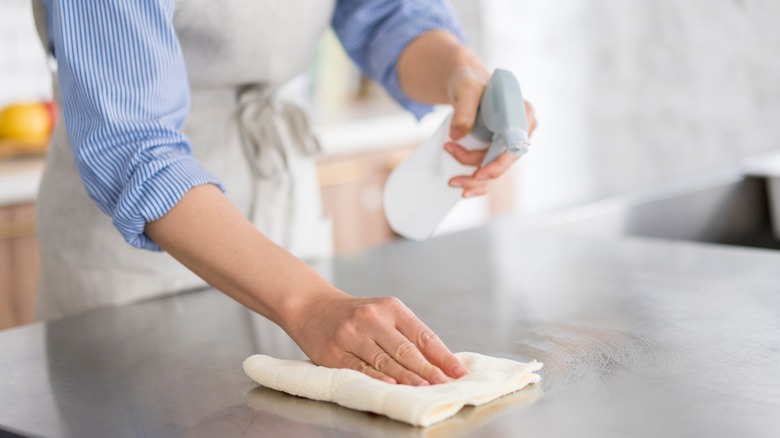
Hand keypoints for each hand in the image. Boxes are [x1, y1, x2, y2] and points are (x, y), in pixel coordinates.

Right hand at [286, 291, 468, 385]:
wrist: (312, 306)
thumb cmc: (355, 315)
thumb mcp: (383, 314)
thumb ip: (407, 335)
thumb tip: (439, 363)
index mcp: (391, 307)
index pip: (423, 335)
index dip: (442, 356)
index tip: (458, 372)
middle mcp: (372, 319)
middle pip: (406, 349)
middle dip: (428, 370)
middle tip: (445, 385)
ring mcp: (352, 335)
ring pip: (385, 361)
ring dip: (407, 378)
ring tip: (425, 389)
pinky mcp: (335, 352)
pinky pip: (361, 369)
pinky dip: (378, 379)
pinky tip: (392, 386)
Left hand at [445, 68, 537, 197]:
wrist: (464, 82)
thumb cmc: (469, 81)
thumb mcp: (466, 89)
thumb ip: (464, 109)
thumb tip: (457, 135)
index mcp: (522, 114)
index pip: (515, 147)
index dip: (498, 164)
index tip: (479, 173)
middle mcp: (521, 131)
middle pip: (503, 163)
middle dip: (477, 174)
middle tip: (451, 178)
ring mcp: (510, 143)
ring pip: (496, 171)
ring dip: (473, 181)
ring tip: (452, 182)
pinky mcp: (497, 150)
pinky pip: (490, 171)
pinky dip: (477, 183)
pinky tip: (462, 190)